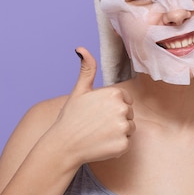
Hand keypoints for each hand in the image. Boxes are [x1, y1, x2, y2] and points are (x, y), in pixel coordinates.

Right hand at [48, 47, 134, 165]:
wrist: (63, 146)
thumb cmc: (71, 117)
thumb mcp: (79, 91)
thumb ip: (86, 69)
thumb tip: (81, 48)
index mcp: (114, 93)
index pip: (126, 100)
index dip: (112, 107)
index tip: (98, 113)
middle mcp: (122, 108)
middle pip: (129, 114)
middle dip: (116, 119)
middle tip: (97, 125)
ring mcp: (123, 127)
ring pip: (130, 128)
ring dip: (118, 133)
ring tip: (99, 134)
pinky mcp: (124, 144)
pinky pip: (127, 143)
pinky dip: (117, 146)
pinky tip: (101, 144)